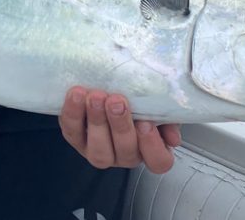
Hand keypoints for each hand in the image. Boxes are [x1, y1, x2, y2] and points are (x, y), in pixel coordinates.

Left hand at [58, 87, 181, 173]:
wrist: (102, 83)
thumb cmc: (133, 93)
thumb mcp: (154, 99)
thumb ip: (166, 114)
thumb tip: (172, 136)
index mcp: (148, 148)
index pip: (158, 162)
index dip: (153, 146)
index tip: (146, 122)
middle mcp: (124, 154)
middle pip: (126, 152)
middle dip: (121, 125)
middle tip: (117, 101)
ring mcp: (99, 150)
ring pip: (99, 150)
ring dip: (97, 122)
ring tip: (96, 97)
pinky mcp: (76, 138)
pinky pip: (72, 132)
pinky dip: (73, 113)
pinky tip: (77, 94)